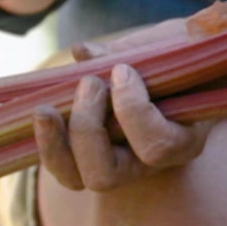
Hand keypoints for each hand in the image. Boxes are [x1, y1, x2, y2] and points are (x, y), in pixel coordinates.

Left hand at [33, 64, 212, 191]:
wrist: (182, 74)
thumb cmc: (183, 58)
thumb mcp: (172, 47)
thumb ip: (138, 51)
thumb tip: (82, 51)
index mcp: (182, 142)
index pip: (155, 147)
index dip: (133, 111)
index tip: (123, 70)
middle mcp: (147, 165)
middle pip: (105, 174)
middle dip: (87, 129)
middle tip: (90, 83)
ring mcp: (116, 165)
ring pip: (76, 178)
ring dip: (55, 144)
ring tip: (45, 108)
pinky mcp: (89, 158)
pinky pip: (61, 165)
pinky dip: (47, 140)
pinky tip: (42, 108)